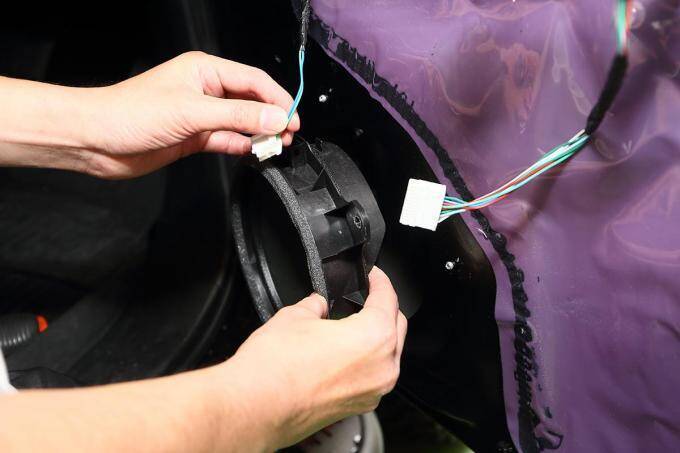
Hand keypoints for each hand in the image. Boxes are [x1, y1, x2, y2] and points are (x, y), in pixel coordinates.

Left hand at [83, 51, 298, 177]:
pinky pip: (226, 140)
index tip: (294, 118)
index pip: (253, 81)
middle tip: (289, 134)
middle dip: (271, 117)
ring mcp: (199, 115)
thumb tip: (275, 118)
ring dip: (258, 134)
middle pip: (250, 101)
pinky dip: (241, 147)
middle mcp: (204, 90)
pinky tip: (253, 153)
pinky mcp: (193, 137)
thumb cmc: (131, 113)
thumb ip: (237, 117)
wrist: (96, 140)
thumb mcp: (192, 112)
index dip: (277, 99)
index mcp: (204, 70)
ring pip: (240, 123)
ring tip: (277, 145)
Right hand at [220, 267, 407, 449]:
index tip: (373, 275)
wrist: (253, 407)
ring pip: (387, 355)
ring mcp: (371, 392)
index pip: (389, 299)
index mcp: (374, 337)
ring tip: (350, 324)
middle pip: (396, 327)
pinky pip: (371, 376)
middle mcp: (382, 368)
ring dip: (375, 337)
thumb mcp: (295, 315)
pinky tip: (340, 353)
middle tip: (364, 296)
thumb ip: (316, 305)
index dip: (380, 280)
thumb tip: (319, 305)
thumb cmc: (274, 368)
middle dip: (382, 308)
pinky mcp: (356, 407)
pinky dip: (364, 361)